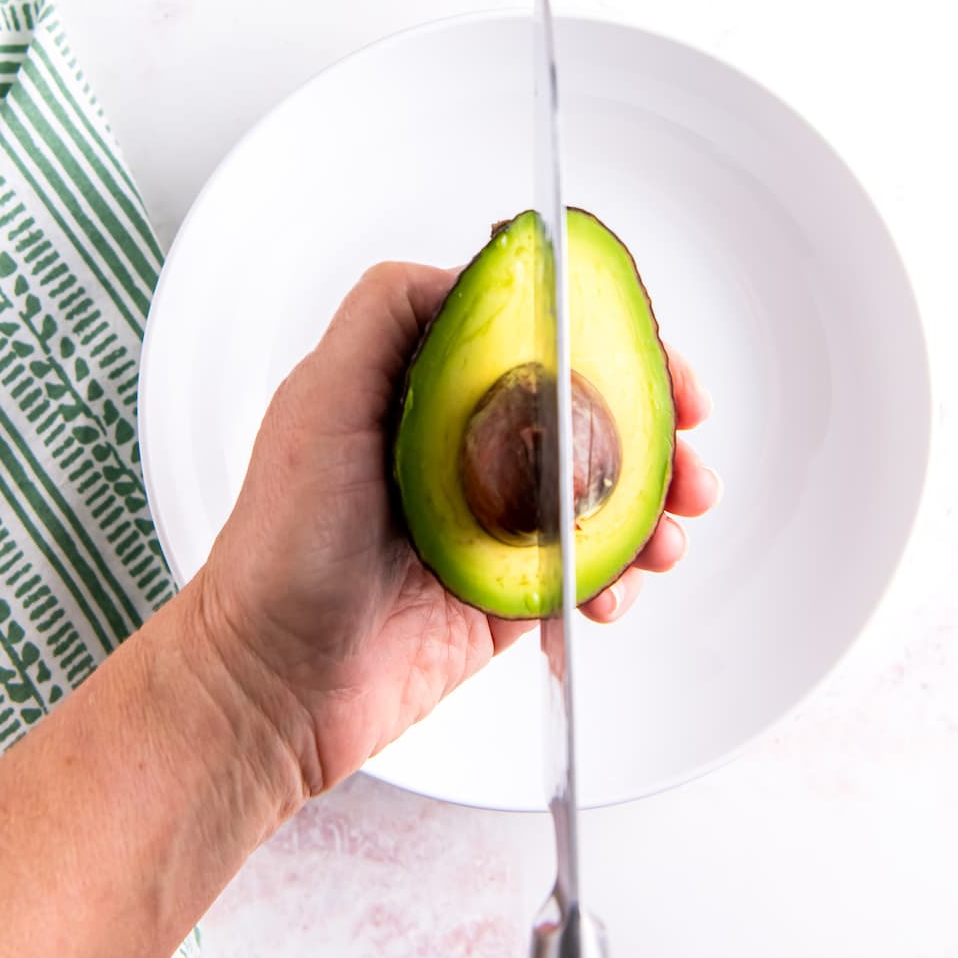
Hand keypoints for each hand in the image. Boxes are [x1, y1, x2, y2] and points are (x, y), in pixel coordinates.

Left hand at [195, 262, 720, 813]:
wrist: (269, 687)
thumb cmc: (277, 549)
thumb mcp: (318, 401)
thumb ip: (385, 315)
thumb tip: (470, 270)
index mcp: (425, 387)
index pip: (534, 336)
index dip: (604, 338)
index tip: (651, 354)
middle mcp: (463, 446)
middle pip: (587, 411)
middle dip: (653, 426)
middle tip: (688, 452)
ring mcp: (490, 520)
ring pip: (603, 492)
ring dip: (653, 506)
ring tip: (666, 536)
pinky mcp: (507, 591)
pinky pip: (588, 570)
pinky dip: (618, 578)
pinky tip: (609, 593)